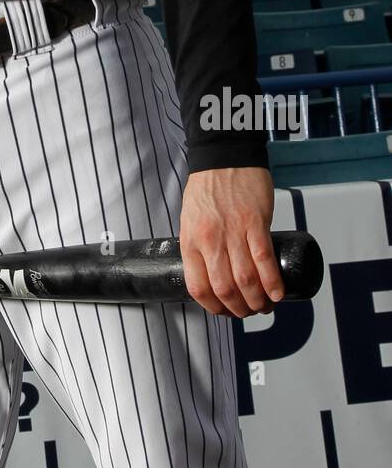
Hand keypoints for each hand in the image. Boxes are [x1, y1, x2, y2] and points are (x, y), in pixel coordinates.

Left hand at [178, 167, 284, 317]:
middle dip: (239, 309)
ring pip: (245, 279)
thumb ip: (200, 245)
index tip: (225, 311)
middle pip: (224, 288)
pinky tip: (277, 293)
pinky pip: (264, 259)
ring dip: (257, 300)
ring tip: (265, 306)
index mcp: (191, 240)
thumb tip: (212, 272)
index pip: (198, 287)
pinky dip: (272, 282)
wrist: (224, 155)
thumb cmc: (208, 186)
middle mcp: (210, 239)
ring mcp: (232, 231)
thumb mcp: (191, 219)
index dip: (214, 307)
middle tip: (249, 312)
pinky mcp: (254, 222)